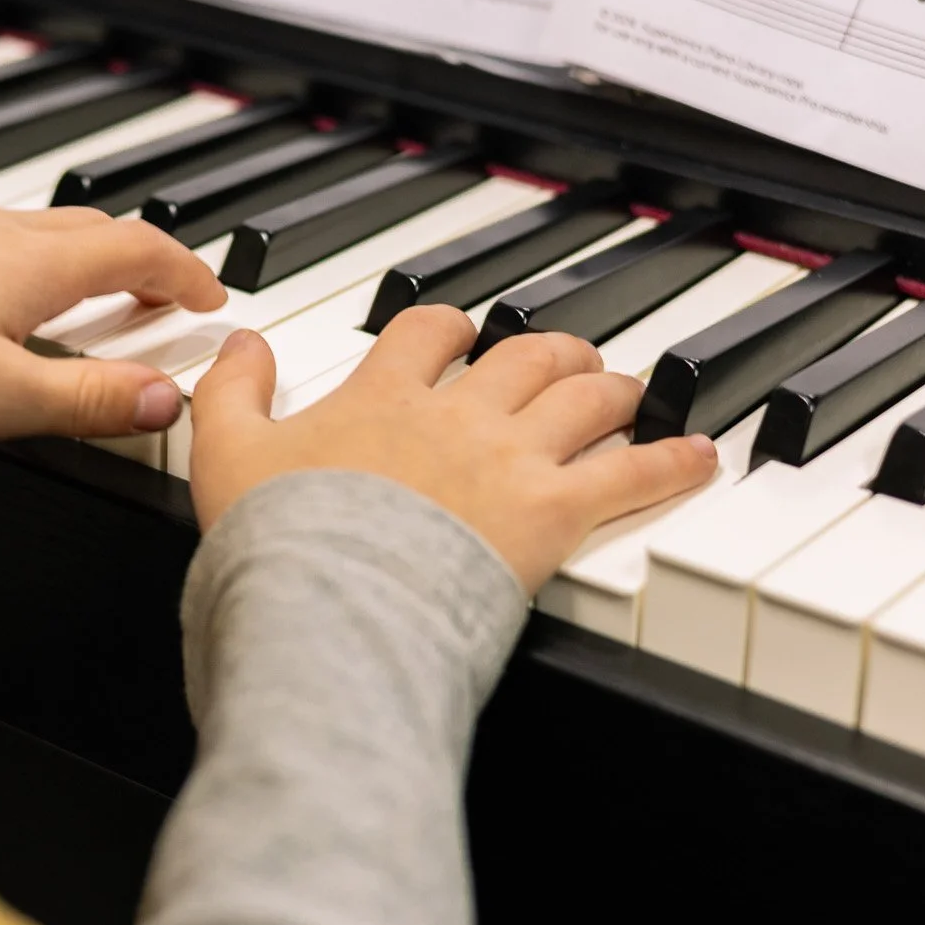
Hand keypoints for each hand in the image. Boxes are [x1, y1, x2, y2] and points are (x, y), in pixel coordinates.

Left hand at [0, 152, 227, 442]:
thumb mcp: (2, 398)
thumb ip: (90, 400)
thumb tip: (167, 402)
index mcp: (37, 268)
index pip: (137, 254)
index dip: (183, 273)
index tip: (208, 296)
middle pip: (87, 233)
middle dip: (133, 260)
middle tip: (154, 294)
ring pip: (19, 218)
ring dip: (63, 239)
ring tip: (77, 263)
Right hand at [189, 307, 719, 593]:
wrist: (334, 598)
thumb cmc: (280, 538)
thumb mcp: (225, 453)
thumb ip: (231, 392)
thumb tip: (238, 342)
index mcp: (384, 396)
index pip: (428, 330)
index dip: (449, 326)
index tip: (457, 334)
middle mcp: (458, 414)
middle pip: (524, 355)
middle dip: (550, 351)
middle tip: (565, 360)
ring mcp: (512, 459)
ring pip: (583, 397)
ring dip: (613, 388)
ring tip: (630, 391)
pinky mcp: (555, 512)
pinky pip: (631, 475)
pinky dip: (672, 461)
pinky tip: (698, 456)